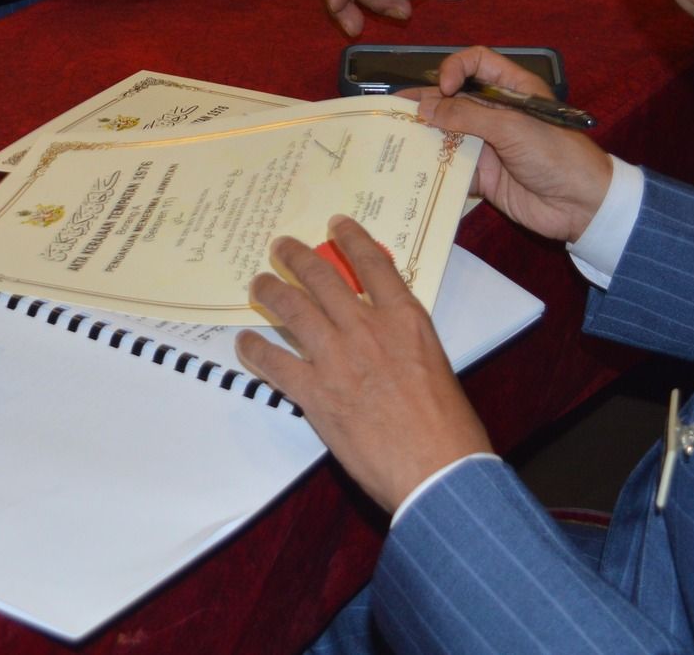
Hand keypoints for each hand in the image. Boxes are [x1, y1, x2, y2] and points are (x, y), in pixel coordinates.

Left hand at [236, 217, 491, 513]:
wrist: (437, 469)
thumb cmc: (448, 427)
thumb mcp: (435, 364)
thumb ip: (403, 342)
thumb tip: (382, 340)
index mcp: (404, 319)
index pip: (373, 263)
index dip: (351, 239)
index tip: (336, 224)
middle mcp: (367, 328)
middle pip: (322, 278)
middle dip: (296, 257)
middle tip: (281, 247)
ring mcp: (337, 358)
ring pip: (292, 310)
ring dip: (270, 292)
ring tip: (258, 283)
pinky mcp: (315, 393)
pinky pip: (275, 363)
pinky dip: (255, 351)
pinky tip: (245, 344)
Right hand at [405, 47, 611, 242]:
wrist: (581, 205)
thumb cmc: (555, 154)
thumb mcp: (512, 127)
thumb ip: (466, 116)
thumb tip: (424, 107)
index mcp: (511, 89)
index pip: (475, 63)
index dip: (455, 69)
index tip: (444, 88)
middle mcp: (496, 112)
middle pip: (454, 98)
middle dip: (427, 102)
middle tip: (395, 110)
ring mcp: (487, 144)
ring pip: (448, 132)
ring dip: (424, 135)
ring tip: (393, 137)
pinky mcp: (481, 175)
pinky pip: (451, 166)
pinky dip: (432, 166)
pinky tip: (409, 168)